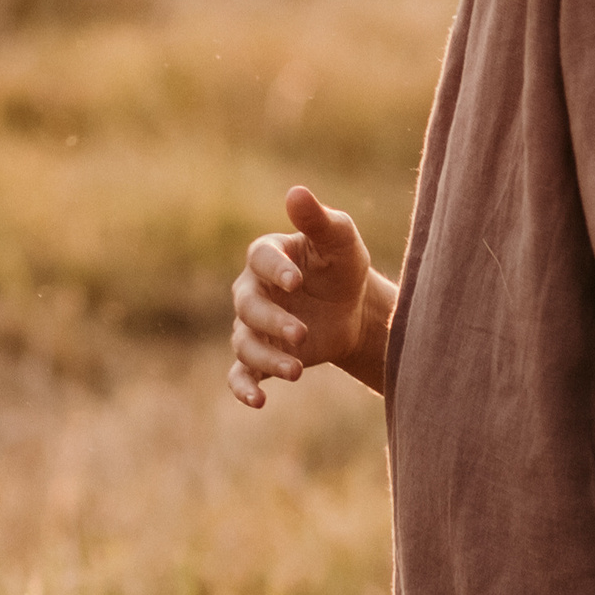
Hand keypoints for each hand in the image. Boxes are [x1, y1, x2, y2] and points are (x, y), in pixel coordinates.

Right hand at [227, 186, 392, 405]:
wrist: (353, 308)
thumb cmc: (343, 266)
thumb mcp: (340, 240)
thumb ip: (318, 219)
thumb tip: (296, 191)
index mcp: (268, 256)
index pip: (260, 259)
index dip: (275, 270)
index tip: (297, 281)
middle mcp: (253, 291)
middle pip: (248, 306)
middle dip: (273, 321)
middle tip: (302, 333)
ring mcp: (253, 325)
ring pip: (245, 343)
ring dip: (267, 358)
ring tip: (297, 370)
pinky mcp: (260, 356)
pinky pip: (240, 373)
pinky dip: (243, 389)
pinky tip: (258, 402)